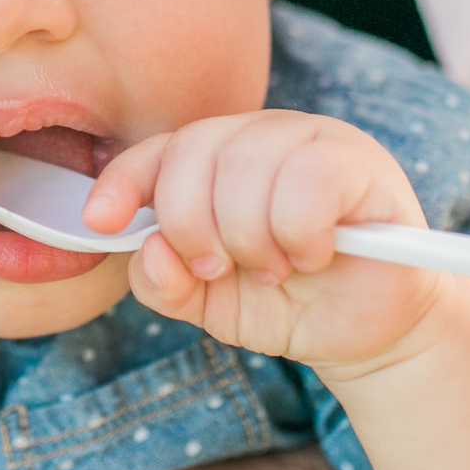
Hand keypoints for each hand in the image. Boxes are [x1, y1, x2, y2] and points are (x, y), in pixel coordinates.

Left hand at [87, 112, 443, 374]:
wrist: (368, 334)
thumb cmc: (288, 305)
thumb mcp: (209, 303)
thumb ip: (164, 282)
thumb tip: (145, 250)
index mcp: (222, 157)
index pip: (161, 148)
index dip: (126, 180)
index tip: (101, 220)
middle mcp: (266, 135)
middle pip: (196, 151)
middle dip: (192, 225)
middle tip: (218, 269)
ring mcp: (318, 140)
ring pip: (248, 165)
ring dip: (251, 238)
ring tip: (274, 269)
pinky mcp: (363, 164)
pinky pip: (308, 183)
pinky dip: (298, 234)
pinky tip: (312, 256)